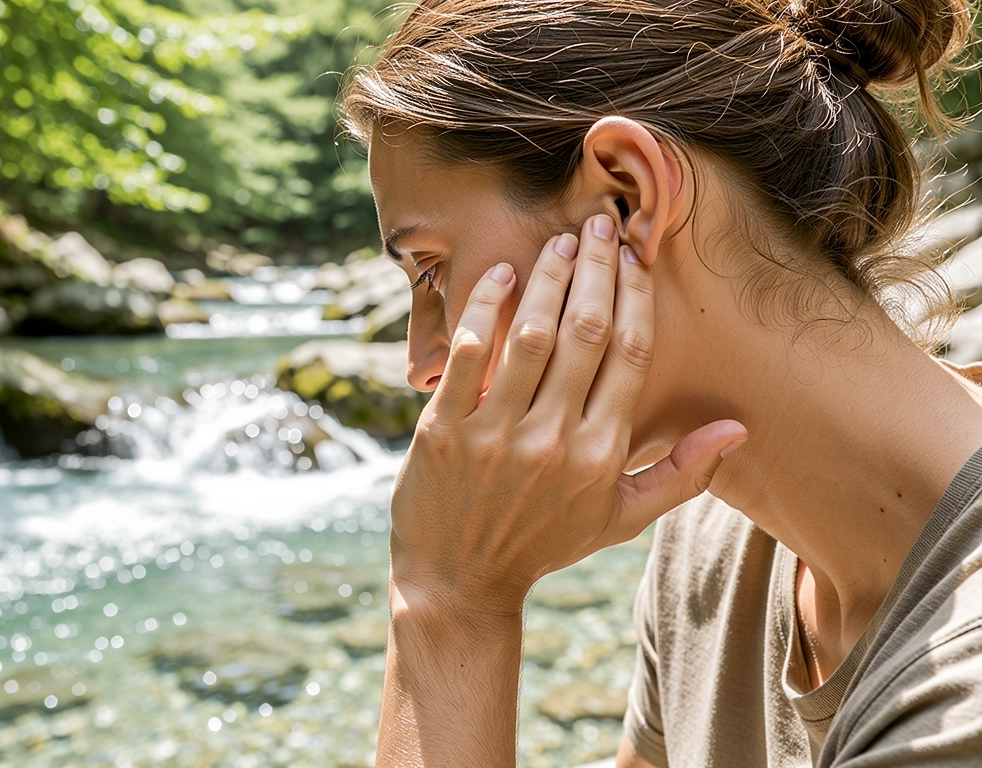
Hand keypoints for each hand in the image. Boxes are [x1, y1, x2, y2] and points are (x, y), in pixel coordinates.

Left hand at [388, 214, 746, 618]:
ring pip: (531, 334)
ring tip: (557, 241)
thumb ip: (680, 473)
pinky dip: (486, 309)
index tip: (633, 258)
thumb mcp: (619, 518)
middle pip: (586, 331)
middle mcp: (554, 439)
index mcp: (602, 455)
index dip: (636, 297)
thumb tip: (738, 428)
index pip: (630, 355)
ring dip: (547, 277)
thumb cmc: (542, 543)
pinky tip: (500, 275)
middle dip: (595, 268)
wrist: (458, 581)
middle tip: (596, 224)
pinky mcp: (445, 430)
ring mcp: (497, 433)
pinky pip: (470, 354)